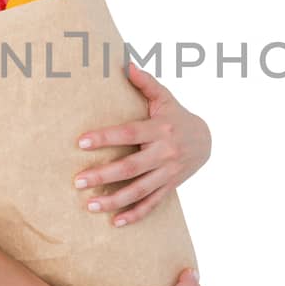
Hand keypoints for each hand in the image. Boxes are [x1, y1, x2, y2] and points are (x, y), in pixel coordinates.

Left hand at [74, 62, 211, 226]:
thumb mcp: (164, 98)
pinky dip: (134, 215)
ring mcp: (167, 173)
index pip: (129, 134)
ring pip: (139, 190)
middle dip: (104, 175)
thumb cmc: (176, 116)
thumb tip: (126, 63)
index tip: (81, 142)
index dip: (105, 138)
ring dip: (114, 200)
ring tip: (90, 206)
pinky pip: (152, 204)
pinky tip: (115, 222)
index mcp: (159, 129)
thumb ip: (146, 83)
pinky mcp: (169, 187)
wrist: (206, 140)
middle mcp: (164, 153)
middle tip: (78, 181)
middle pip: (131, 167)